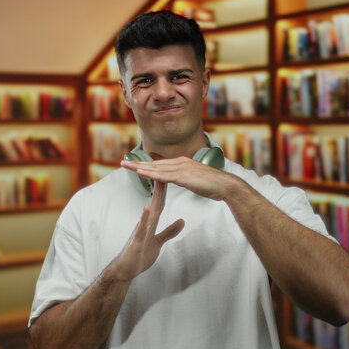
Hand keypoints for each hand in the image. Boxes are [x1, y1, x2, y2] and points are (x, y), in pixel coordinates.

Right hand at [112, 180, 184, 280]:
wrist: (125, 269)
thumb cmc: (139, 255)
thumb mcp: (158, 242)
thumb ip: (169, 231)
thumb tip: (182, 221)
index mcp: (150, 223)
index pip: (160, 204)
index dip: (166, 191)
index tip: (170, 176)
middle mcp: (145, 224)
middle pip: (156, 204)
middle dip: (161, 188)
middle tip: (165, 170)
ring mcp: (140, 231)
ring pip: (149, 212)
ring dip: (154, 198)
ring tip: (158, 183)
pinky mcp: (137, 241)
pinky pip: (141, 228)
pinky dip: (144, 218)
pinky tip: (147, 208)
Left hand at [120, 157, 234, 200]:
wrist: (225, 185)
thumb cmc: (213, 185)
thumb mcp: (195, 179)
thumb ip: (186, 177)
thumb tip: (180, 179)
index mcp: (182, 163)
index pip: (160, 164)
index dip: (146, 164)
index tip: (134, 164)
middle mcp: (180, 162)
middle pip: (154, 163)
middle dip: (138, 163)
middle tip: (123, 163)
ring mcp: (181, 168)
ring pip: (156, 168)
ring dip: (140, 167)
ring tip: (127, 166)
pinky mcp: (183, 176)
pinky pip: (163, 175)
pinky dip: (150, 173)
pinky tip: (141, 173)